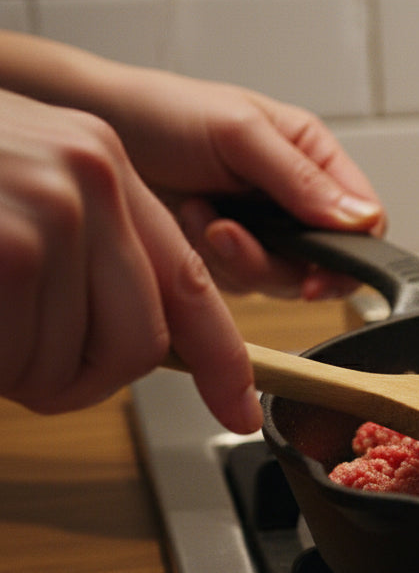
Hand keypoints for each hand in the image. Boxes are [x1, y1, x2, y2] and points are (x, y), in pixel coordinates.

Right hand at [0, 89, 260, 432]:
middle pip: (139, 345)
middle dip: (81, 379)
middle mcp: (90, 180)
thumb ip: (90, 255)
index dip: (220, 357)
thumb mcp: (25, 190)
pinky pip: (20, 363)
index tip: (241, 406)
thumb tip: (145, 347)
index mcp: (104, 167)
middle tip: (21, 365)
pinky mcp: (9, 252)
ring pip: (71, 364)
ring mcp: (49, 213)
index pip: (189, 282)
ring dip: (16, 370)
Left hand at [96, 66, 384, 299]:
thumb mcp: (241, 134)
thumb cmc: (165, 113)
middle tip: (233, 241)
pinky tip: (186, 222)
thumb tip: (361, 219)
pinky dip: (211, 262)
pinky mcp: (227, 258)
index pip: (363, 219)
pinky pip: (239, 284)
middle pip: (325, 261)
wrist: (95, 129)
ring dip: (237, 257)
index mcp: (314, 158)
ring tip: (199, 215)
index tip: (318, 273)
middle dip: (279, 260)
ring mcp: (263, 232)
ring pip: (281, 279)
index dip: (351, 253)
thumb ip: (301, 179)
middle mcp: (295, 199)